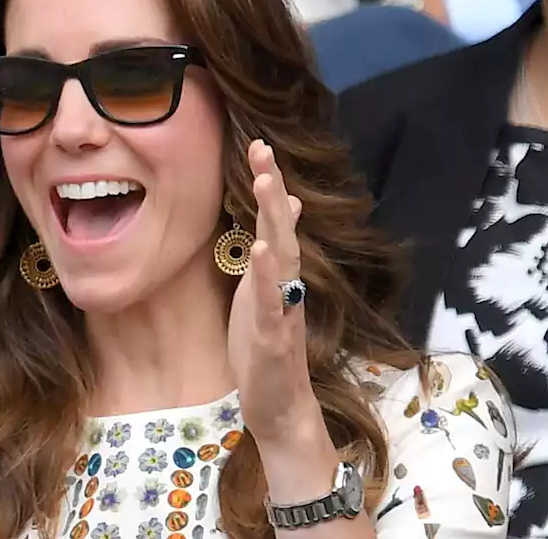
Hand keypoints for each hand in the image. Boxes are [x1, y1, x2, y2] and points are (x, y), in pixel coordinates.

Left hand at [227, 140, 318, 445]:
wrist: (278, 402)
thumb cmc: (266, 344)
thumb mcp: (265, 287)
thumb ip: (275, 246)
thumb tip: (290, 202)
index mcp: (278, 272)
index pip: (273, 219)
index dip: (267, 182)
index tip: (257, 144)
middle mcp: (286, 282)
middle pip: (281, 227)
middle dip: (271, 187)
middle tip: (261, 148)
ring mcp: (282, 307)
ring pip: (282, 257)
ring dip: (274, 220)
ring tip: (266, 184)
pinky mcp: (272, 336)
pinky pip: (270, 301)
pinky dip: (267, 276)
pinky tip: (261, 251)